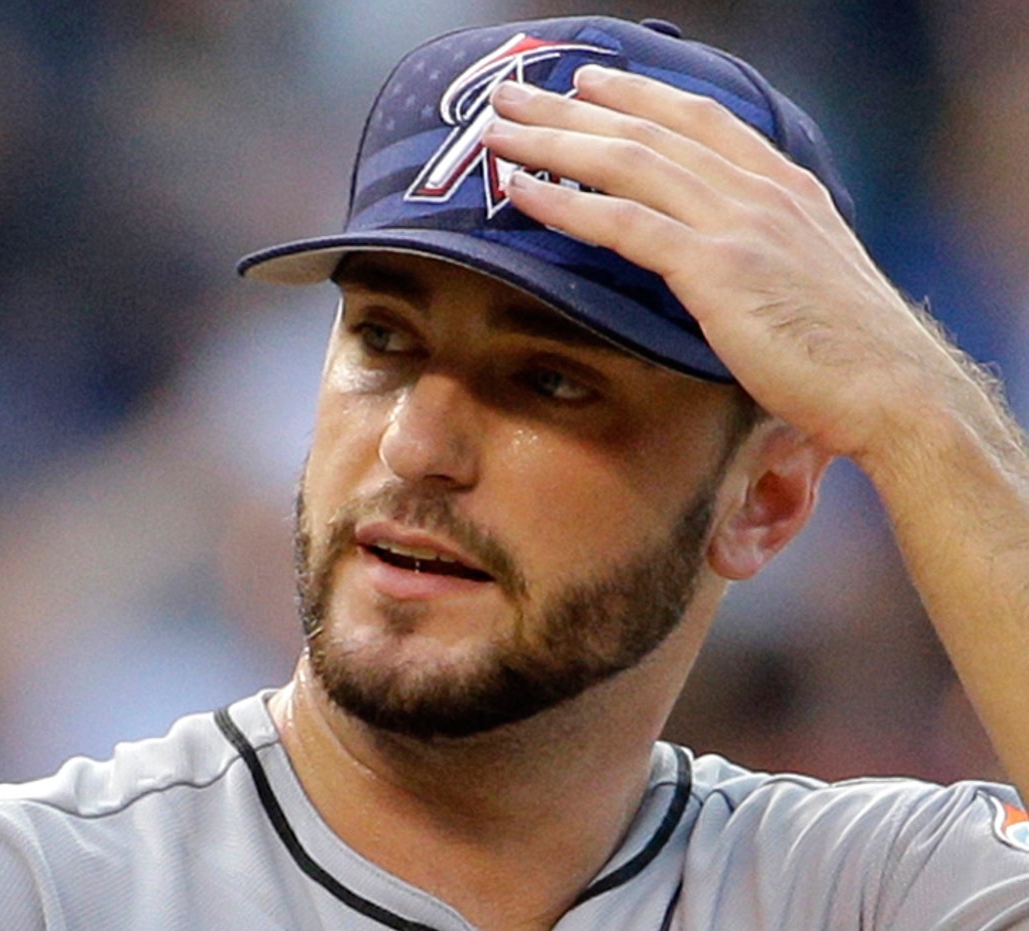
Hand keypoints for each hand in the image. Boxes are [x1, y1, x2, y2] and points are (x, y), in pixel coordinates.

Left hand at [482, 66, 967, 467]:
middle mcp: (759, 188)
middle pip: (650, 127)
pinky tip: (523, 194)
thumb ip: (767, 252)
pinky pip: (624, 223)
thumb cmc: (849, 352)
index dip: (638, 95)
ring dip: (555, 142)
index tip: (591, 84)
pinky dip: (566, 205)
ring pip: (628, 162)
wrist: (890, 386)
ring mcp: (738, 223)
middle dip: (574, 106)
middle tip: (515, 93)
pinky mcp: (716, 269)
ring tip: (500, 131)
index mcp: (785, 185)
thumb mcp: (808, 279)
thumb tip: (730, 266)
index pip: (700, 118)